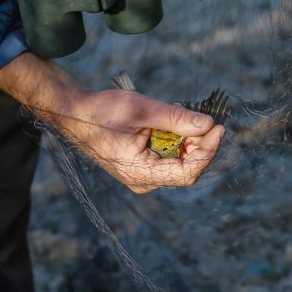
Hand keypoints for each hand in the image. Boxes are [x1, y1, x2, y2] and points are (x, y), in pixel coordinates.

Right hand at [0, 53, 223, 192]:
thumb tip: (207, 124)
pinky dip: (173, 139)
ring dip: (185, 139)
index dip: (208, 151)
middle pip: (186, 167)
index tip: (218, 127)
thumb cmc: (102, 112)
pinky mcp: (140, 167)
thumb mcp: (143, 110)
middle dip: (198, 142)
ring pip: (178, 162)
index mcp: (141, 173)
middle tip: (201, 116)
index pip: (189, 171)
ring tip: (176, 113)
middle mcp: (143, 181)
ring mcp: (141, 176)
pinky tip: (167, 120)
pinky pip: (166, 157)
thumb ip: (177, 119)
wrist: (74, 114)